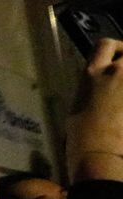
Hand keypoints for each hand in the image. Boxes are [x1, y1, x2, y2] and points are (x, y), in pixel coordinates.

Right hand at [67, 37, 122, 182]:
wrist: (101, 154)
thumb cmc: (81, 136)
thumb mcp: (80, 104)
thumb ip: (94, 87)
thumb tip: (104, 85)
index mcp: (92, 73)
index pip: (105, 44)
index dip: (114, 48)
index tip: (116, 58)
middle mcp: (116, 71)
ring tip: (122, 95)